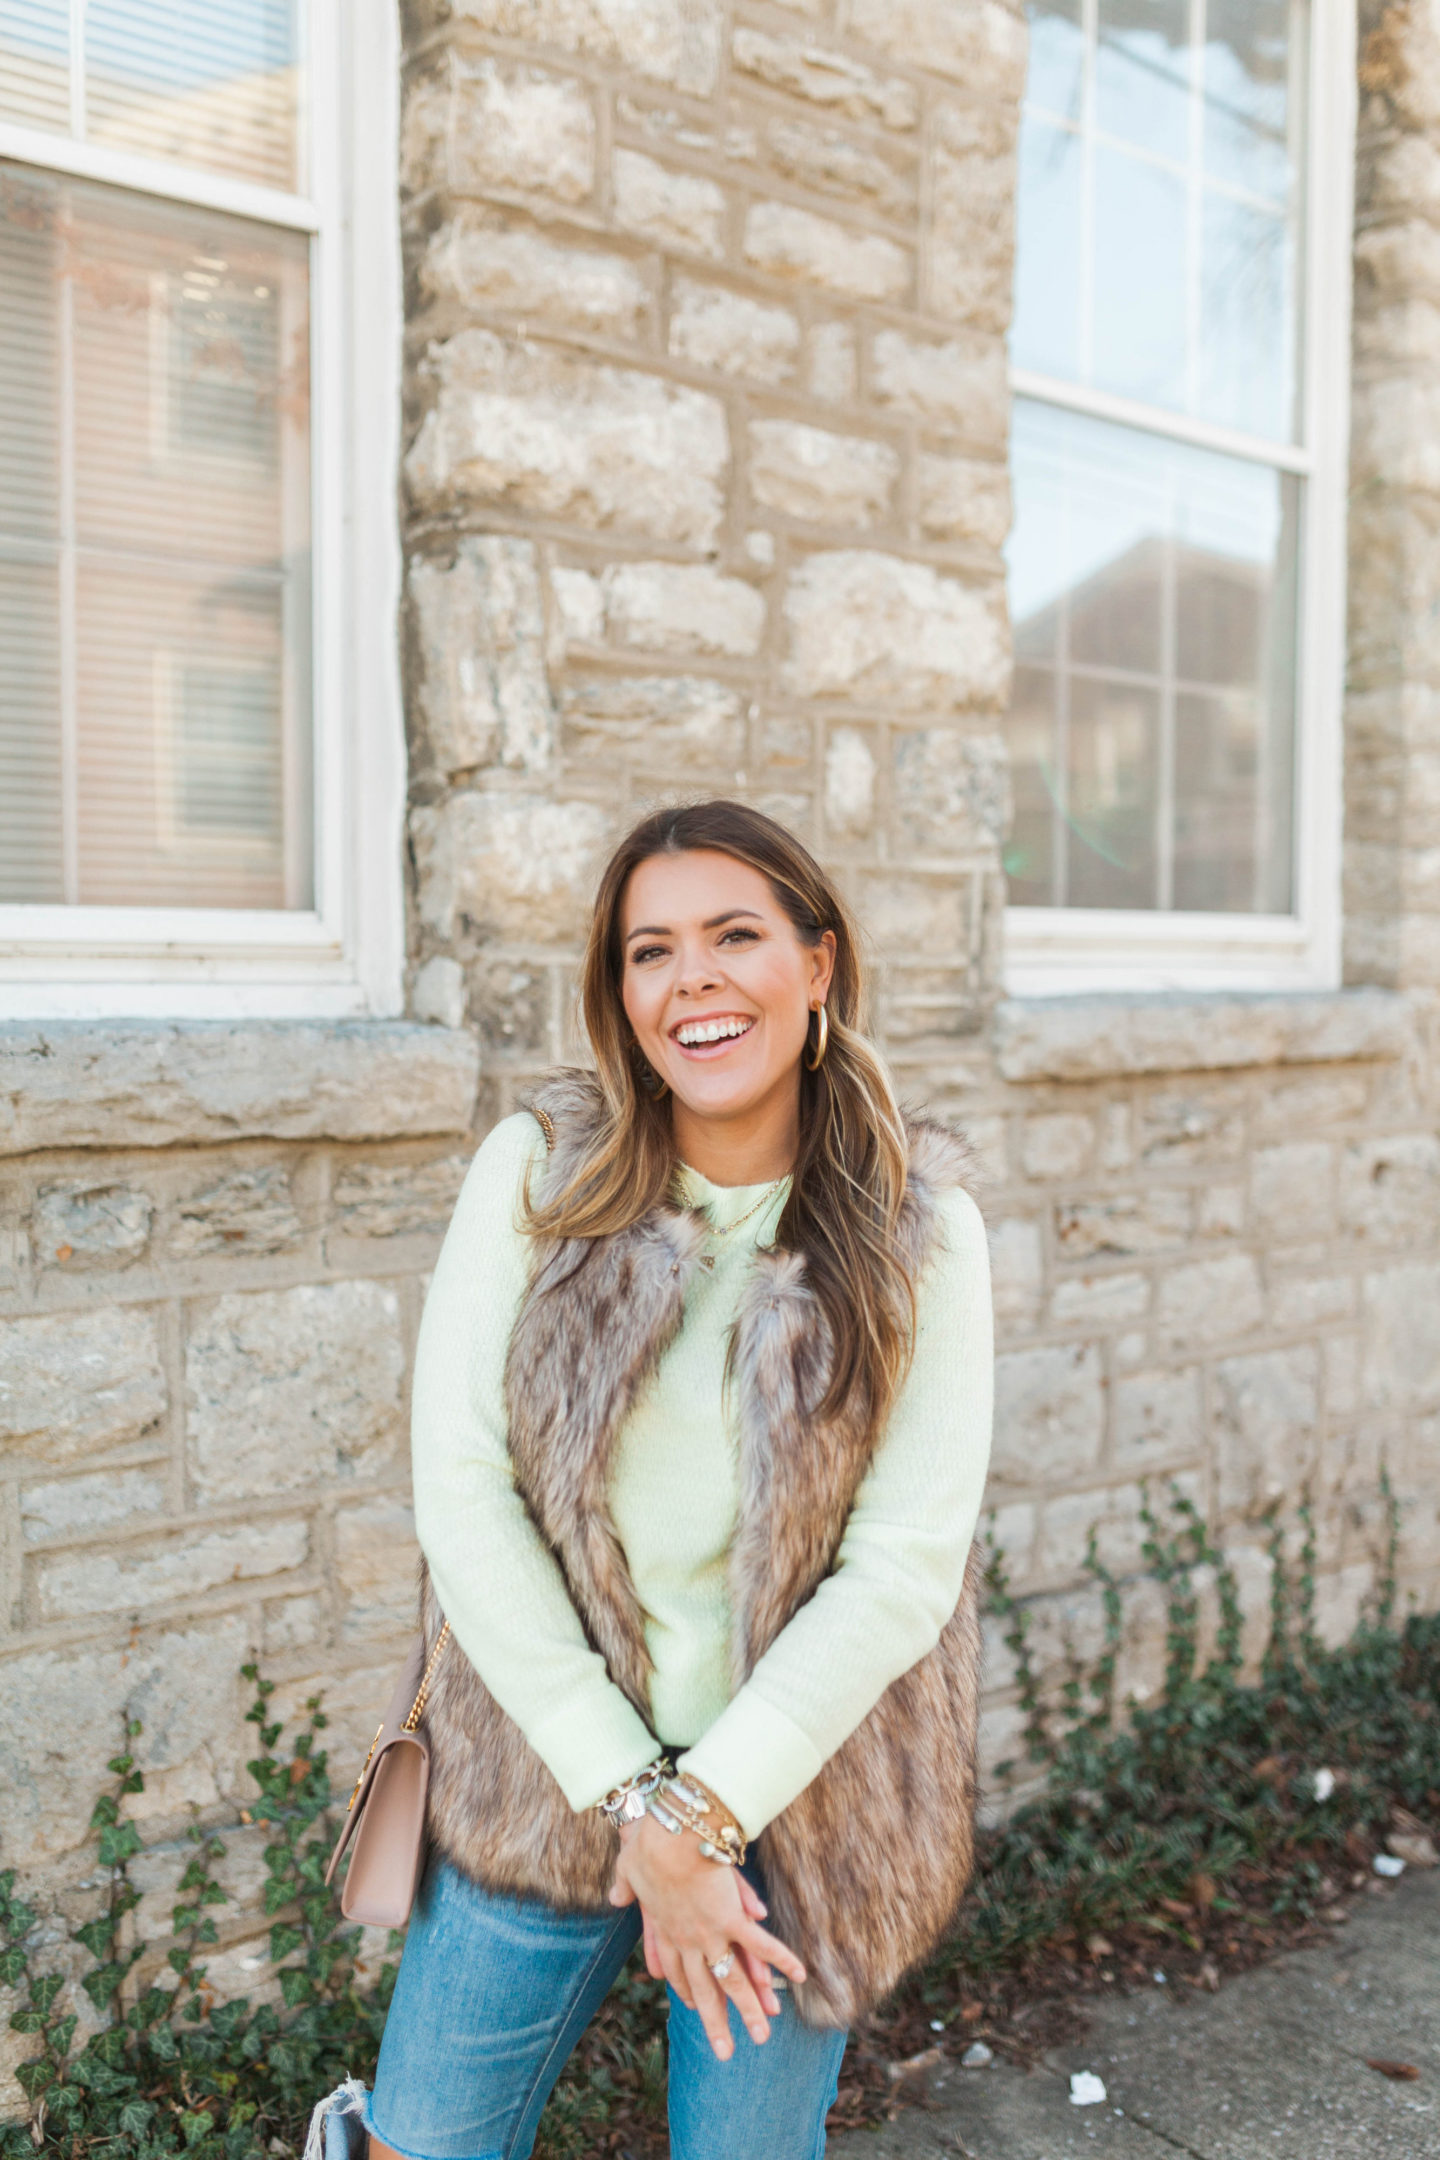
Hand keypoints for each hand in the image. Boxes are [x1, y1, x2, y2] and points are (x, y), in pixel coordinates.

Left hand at [610, 1815, 805, 2059]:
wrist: (670, 1831)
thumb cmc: (647, 1843)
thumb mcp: (627, 1867)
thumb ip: (623, 1885)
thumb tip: (615, 1897)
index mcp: (666, 1929)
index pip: (680, 1971)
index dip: (689, 1993)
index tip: (696, 2011)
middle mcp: (688, 1939)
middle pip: (704, 1989)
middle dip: (717, 2022)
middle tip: (726, 2053)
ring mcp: (710, 1931)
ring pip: (732, 1978)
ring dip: (750, 2008)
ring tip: (764, 2035)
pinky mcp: (731, 1917)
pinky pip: (760, 1944)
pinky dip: (780, 1960)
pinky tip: (800, 1974)